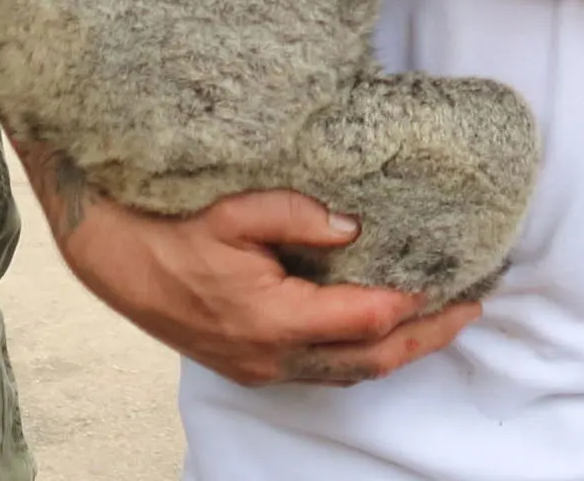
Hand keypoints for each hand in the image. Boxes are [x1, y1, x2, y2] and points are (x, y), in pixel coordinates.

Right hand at [43, 175, 478, 387]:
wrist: (112, 258)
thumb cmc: (169, 229)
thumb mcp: (234, 209)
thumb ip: (298, 214)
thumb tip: (353, 226)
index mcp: (273, 318)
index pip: (365, 320)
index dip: (414, 305)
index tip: (453, 281)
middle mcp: (273, 356)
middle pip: (369, 360)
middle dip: (425, 338)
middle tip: (471, 310)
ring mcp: (261, 368)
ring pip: (347, 373)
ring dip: (396, 350)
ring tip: (437, 321)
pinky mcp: (250, 366)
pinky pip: (321, 370)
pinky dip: (360, 354)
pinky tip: (377, 330)